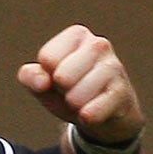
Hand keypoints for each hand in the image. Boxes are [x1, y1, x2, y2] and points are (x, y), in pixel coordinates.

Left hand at [17, 24, 144, 143]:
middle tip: (74, 92)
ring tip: (84, 102)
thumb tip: (42, 81)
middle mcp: (99, 45)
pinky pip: (91, 112)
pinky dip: (86, 118)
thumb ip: (30, 77)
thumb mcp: (45, 83)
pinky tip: (92, 113)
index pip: (47, 58)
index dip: (47, 77)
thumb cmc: (72, 91)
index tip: (59, 79)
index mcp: (77, 35)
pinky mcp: (122, 93)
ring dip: (75, 106)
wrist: (108, 115)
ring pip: (76, 96)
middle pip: (62, 76)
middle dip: (62, 92)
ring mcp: (115, 67)